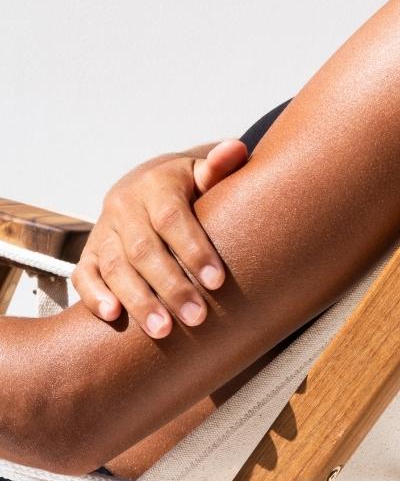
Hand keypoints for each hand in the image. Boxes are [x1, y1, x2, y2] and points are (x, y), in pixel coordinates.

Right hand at [71, 139, 247, 337]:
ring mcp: (103, 229)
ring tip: (163, 331)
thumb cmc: (188, 185)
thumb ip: (220, 166)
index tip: (217, 282)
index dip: (194, 250)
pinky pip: (84, 275)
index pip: (173, 219)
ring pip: (114, 267)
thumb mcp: (204, 172)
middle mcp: (124, 205)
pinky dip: (95, 296)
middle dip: (171, 287)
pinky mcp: (88, 252)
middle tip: (197, 318)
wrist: (148, 183)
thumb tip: (235, 149)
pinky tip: (113, 317)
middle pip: (144, 250)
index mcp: (155, 184)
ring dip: (138, 301)